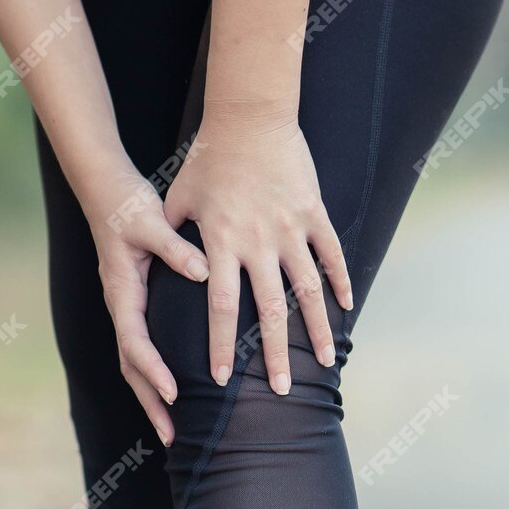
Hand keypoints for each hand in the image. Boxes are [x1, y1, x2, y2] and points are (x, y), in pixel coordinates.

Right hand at [81, 161, 208, 445]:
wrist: (107, 189)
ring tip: (173, 431)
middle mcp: (122, 306)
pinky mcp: (137, 305)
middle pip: (132, 366)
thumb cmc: (129, 204)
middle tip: (172, 438)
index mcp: (123, 293)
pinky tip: (177, 393)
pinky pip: (144, 349)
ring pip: (136, 363)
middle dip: (151, 402)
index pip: (135, 342)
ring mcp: (127, 309)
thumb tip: (206, 271)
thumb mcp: (152, 222)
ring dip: (152, 397)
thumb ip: (177, 249)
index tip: (175, 395)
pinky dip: (156, 375)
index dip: (154, 371)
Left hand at [165, 105, 353, 395]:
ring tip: (324, 361)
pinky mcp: (313, 214)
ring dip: (316, 330)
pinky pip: (332, 254)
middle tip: (283, 391)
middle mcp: (259, 243)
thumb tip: (163, 271)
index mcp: (223, 244)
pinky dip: (340, 281)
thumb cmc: (209, 158)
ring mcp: (291, 230)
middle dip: (274, 355)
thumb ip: (173, 238)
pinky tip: (346, 307)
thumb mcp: (180, 198)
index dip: (220, 344)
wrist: (250, 117)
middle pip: (268, 311)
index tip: (221, 378)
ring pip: (308, 291)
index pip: (219, 306)